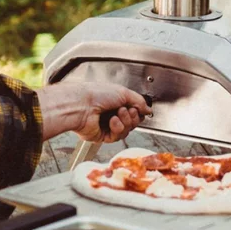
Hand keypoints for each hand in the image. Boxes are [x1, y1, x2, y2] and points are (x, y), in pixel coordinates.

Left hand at [36, 82, 150, 142]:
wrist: (82, 105)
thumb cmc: (97, 94)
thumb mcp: (124, 92)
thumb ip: (139, 101)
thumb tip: (148, 109)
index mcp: (115, 101)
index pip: (134, 110)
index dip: (138, 111)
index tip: (139, 108)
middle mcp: (111, 113)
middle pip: (132, 122)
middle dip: (133, 117)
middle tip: (128, 110)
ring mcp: (107, 125)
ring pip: (126, 130)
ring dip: (125, 122)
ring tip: (118, 114)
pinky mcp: (102, 136)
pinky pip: (117, 137)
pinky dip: (117, 128)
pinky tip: (112, 121)